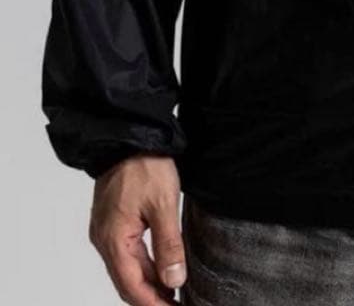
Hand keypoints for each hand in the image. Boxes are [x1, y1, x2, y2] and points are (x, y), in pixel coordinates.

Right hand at [89, 154, 186, 304]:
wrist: (128, 135)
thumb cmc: (145, 165)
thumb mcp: (164, 204)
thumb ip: (168, 245)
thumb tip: (174, 281)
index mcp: (114, 240)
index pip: (132, 286)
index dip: (153, 304)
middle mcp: (105, 240)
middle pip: (128, 282)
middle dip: (151, 299)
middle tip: (178, 305)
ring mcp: (106, 231)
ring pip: (127, 269)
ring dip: (149, 283)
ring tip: (174, 294)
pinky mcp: (113, 222)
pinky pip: (126, 253)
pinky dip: (144, 266)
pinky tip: (161, 270)